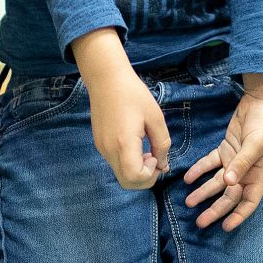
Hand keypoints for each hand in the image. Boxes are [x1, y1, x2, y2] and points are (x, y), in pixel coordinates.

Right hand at [74, 28, 169, 188]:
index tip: (156, 156)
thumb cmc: (134, 95)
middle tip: (156, 159)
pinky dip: (128, 163)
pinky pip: (115, 163)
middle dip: (145, 178)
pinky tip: (137, 145)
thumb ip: (162, 144)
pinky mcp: (99, 144)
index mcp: (123, 143)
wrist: (107, 80)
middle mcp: (109, 150)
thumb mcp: (155, 118)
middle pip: (126, 182)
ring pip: (120, 174)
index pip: (134, 177)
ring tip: (148, 150)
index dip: (150, 175)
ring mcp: (102, 148)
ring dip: (137, 171)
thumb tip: (163, 164)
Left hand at [183, 74, 262, 230]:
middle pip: (229, 195)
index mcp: (259, 173)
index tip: (225, 227)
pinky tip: (188, 178)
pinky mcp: (226, 148)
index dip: (239, 215)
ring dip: (204, 191)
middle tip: (200, 222)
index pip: (249, 201)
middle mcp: (246, 171)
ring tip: (189, 202)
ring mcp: (235, 160)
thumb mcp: (257, 144)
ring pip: (217, 181)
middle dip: (216, 209)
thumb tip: (228, 183)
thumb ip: (242, 163)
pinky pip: (210, 163)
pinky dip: (199, 170)